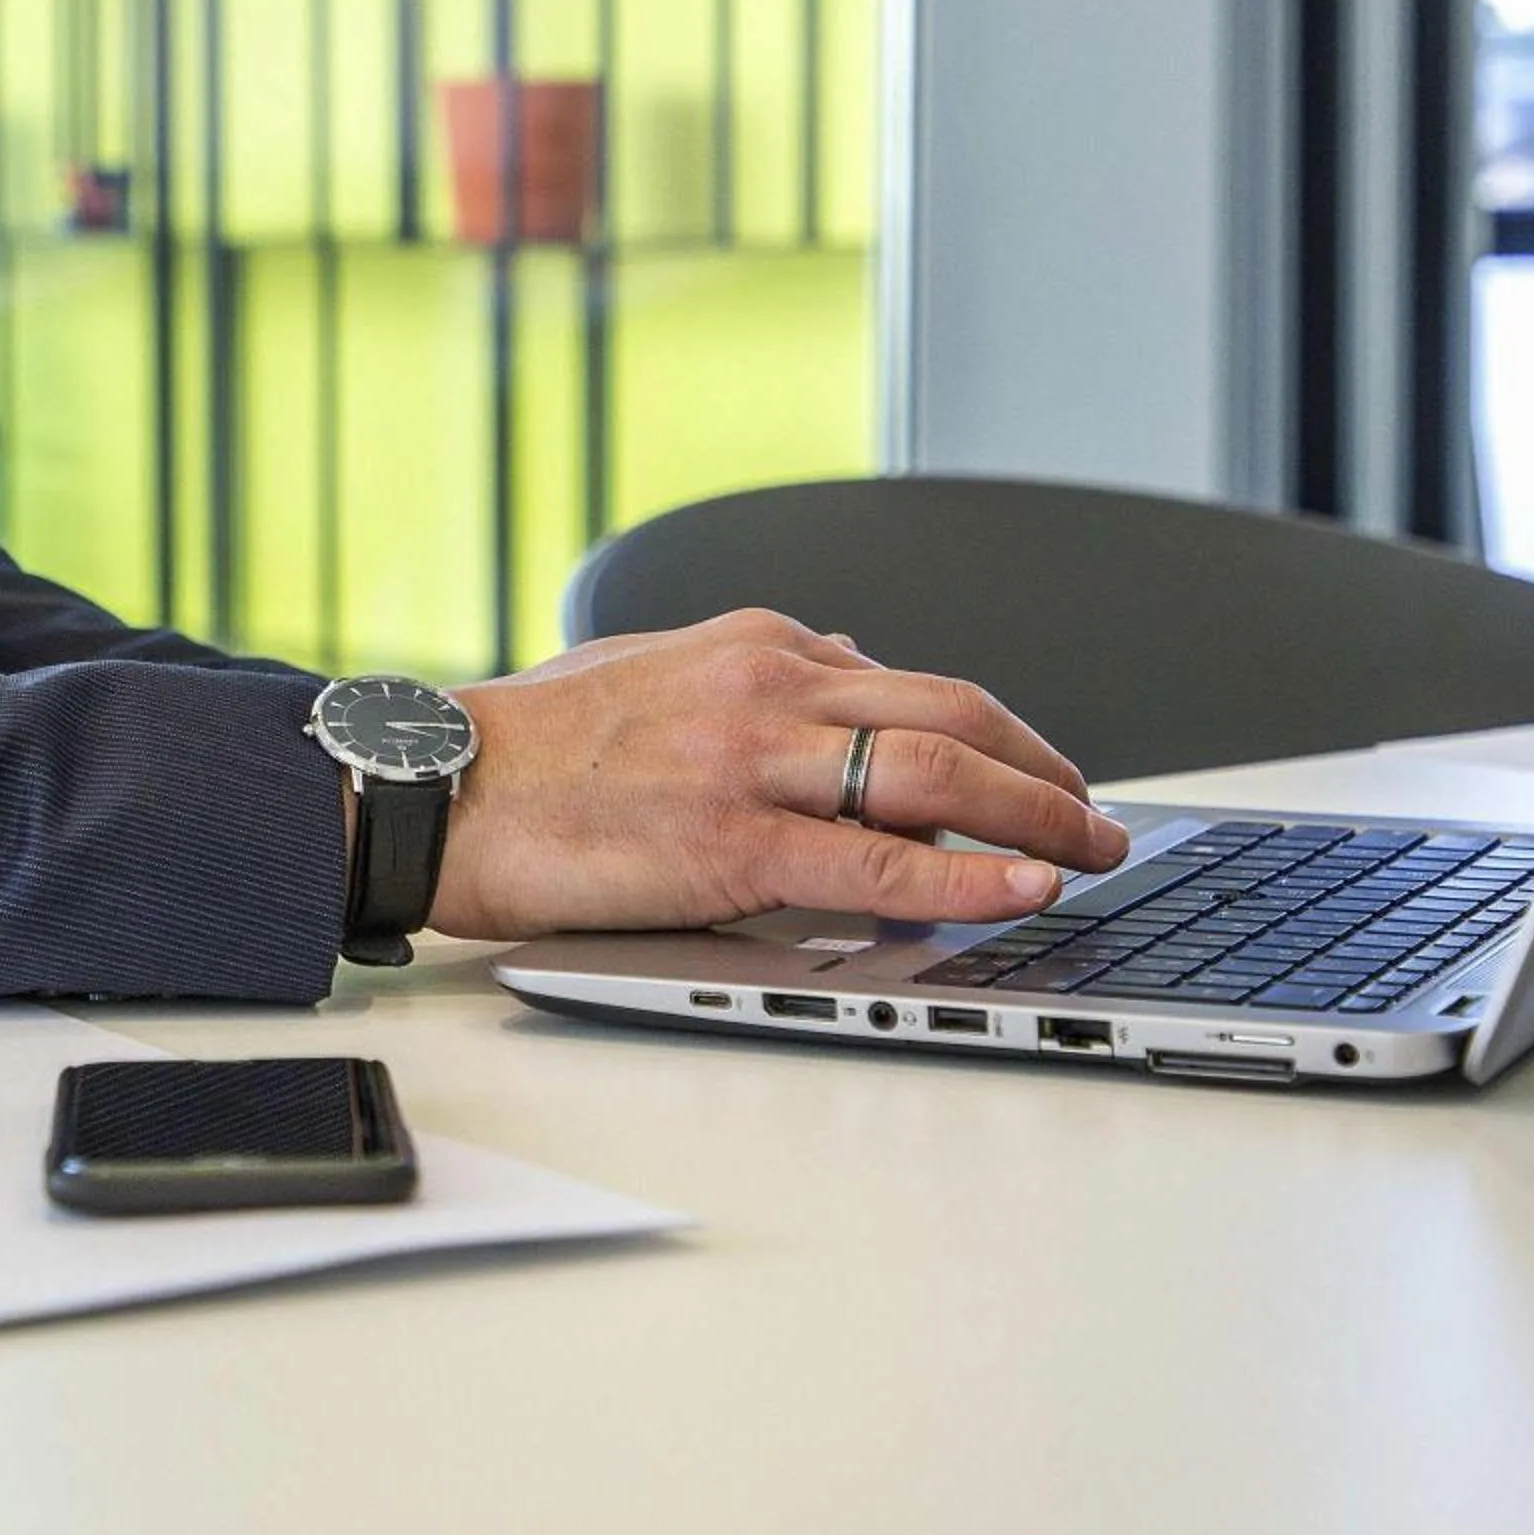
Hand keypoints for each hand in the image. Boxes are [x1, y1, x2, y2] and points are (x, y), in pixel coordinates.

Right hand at [425, 608, 1128, 939]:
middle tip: (1097, 815)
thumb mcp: (645, 669)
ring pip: (938, 774)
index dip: (992, 731)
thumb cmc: (523, 745)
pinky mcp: (732, 844)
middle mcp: (766, 685)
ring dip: (1038, 816)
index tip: (1033, 772)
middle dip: (1044, 768)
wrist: (436, 786)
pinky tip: (1025, 890)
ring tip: (1093, 853)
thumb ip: (745, 675)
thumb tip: (841, 671)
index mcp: (749, 644)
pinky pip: (882, 861)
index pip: (905, 680)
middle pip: (952, 713)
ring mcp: (753, 761)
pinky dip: (970, 876)